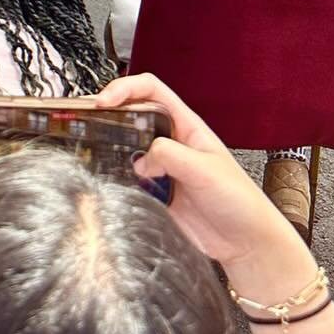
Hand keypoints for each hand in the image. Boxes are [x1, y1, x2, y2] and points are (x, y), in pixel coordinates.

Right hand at [93, 76, 317, 295]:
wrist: (247, 245)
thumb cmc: (239, 201)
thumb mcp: (205, 169)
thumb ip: (169, 155)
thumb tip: (139, 159)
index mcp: (185, 124)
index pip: (150, 90)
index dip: (125, 88)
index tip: (106, 101)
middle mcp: (170, 141)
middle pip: (132, 114)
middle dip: (108, 112)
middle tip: (86, 118)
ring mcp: (161, 167)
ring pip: (126, 145)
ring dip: (108, 143)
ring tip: (88, 142)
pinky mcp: (155, 192)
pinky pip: (127, 177)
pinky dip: (114, 174)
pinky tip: (106, 175)